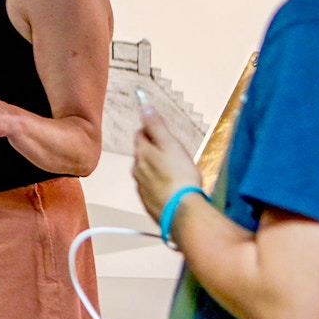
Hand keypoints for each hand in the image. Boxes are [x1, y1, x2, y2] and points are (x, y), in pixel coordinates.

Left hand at [132, 104, 202, 222]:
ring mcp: (140, 187)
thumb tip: (144, 107)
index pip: (140, 134)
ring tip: (175, 171)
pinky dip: (159, 184)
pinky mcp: (147, 202)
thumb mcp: (171, 144)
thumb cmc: (180, 176)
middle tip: (174, 152)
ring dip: (156, 168)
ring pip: (146, 170)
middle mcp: (136, 169)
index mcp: (141, 153)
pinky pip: (151, 187)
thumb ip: (156, 126)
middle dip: (154, 149)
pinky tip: (172, 188)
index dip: (151, 130)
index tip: (164, 133)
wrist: (182, 211)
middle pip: (142, 152)